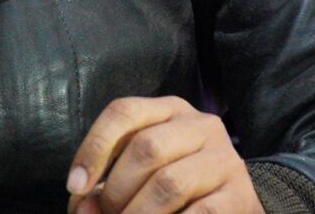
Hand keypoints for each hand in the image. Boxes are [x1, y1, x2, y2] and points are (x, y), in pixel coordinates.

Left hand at [67, 97, 262, 213]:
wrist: (236, 204)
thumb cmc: (178, 190)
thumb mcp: (141, 176)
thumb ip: (107, 188)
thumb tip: (82, 207)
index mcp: (170, 111)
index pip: (124, 111)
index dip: (94, 147)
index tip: (75, 187)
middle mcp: (200, 125)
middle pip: (145, 147)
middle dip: (115, 191)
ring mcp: (223, 159)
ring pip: (168, 183)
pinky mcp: (239, 194)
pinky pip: (198, 213)